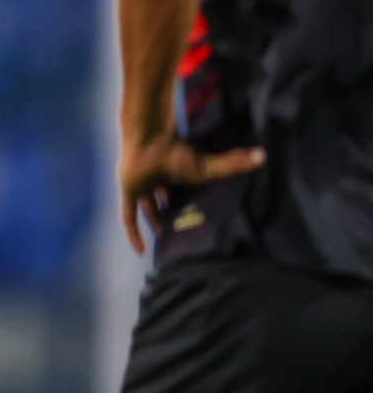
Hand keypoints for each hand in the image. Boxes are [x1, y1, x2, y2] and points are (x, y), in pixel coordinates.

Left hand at [119, 128, 263, 253]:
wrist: (147, 142)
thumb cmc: (178, 151)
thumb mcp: (208, 166)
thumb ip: (235, 164)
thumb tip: (264, 155)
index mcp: (175, 168)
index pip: (182, 187)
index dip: (189, 200)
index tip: (200, 214)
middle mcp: (157, 176)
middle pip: (165, 197)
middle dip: (172, 213)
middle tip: (183, 230)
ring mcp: (140, 184)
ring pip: (148, 206)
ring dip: (156, 222)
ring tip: (168, 240)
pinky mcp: (128, 193)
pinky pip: (128, 217)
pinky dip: (134, 233)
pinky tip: (141, 251)